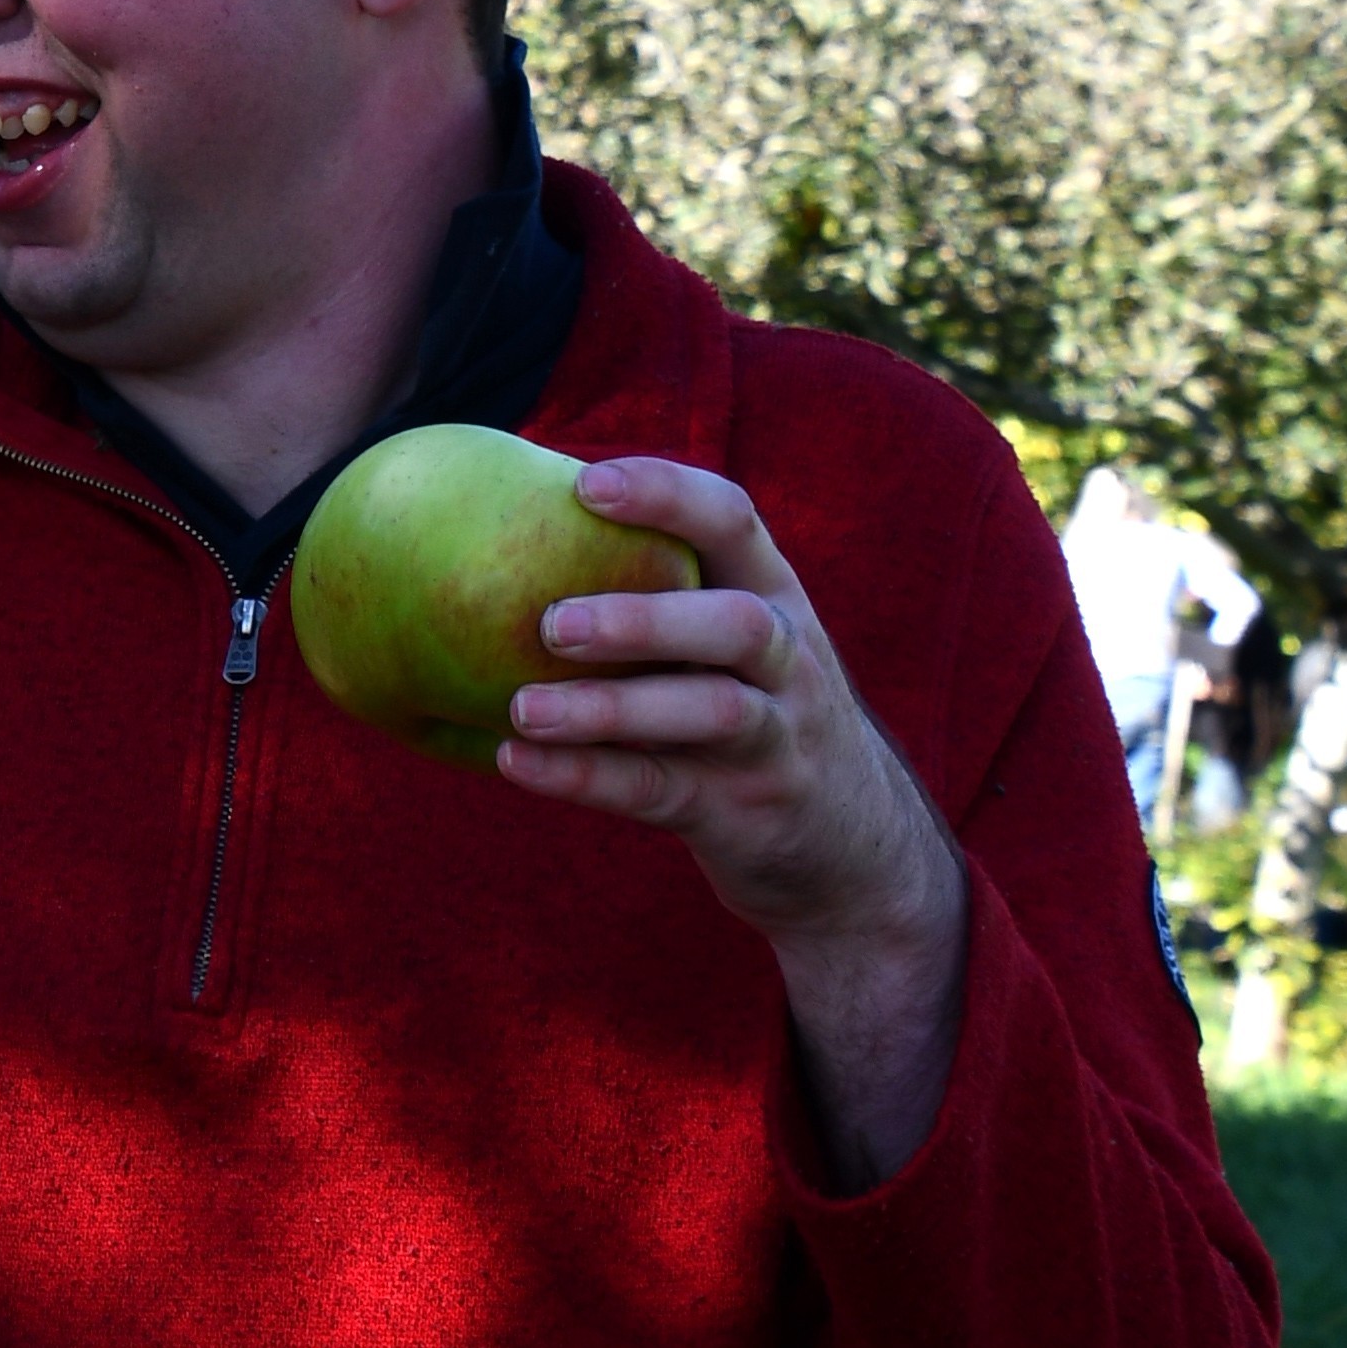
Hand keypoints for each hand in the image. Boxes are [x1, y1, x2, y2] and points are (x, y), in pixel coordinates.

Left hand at [496, 455, 969, 1188]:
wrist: (862, 873)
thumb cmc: (752, 741)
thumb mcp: (721, 663)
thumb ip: (641, 610)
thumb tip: (484, 551)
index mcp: (780, 613)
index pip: (738, 528)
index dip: (668, 496)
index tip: (582, 474)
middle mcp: (796, 676)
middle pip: (737, 632)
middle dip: (646, 623)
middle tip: (546, 620)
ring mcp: (790, 758)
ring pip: (710, 724)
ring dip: (613, 715)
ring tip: (518, 711)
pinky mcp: (763, 830)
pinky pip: (672, 804)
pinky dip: (593, 783)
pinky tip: (510, 765)